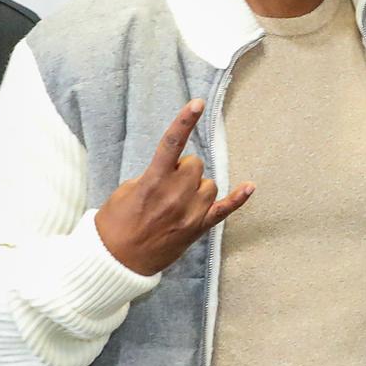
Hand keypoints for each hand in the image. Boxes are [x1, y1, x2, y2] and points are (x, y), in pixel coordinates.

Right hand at [92, 101, 253, 275]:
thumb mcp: (126, 191)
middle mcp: (175, 196)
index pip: (172, 144)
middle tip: (167, 183)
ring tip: (178, 200)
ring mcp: (190, 214)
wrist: (117, 261)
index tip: (197, 104)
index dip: (185, 121)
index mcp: (153, 182)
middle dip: (183, 168)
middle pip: (195, 164)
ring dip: (197, 186)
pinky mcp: (198, 229)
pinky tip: (250, 187)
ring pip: (209, 184)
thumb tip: (170, 170)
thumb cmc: (116, 224)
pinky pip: (224, 211)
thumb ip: (152, 176)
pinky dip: (238, 199)